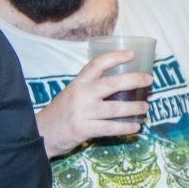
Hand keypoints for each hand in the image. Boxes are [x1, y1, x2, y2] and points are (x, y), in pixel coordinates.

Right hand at [35, 50, 151, 157]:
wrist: (40, 133)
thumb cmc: (62, 112)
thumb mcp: (72, 93)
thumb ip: (91, 87)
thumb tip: (121, 83)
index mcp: (78, 83)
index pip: (96, 64)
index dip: (115, 57)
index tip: (132, 54)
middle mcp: (80, 95)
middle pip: (111, 84)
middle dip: (133, 80)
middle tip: (148, 79)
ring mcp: (82, 112)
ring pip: (114, 108)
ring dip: (134, 107)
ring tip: (145, 107)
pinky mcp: (83, 129)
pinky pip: (109, 128)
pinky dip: (125, 127)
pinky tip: (136, 127)